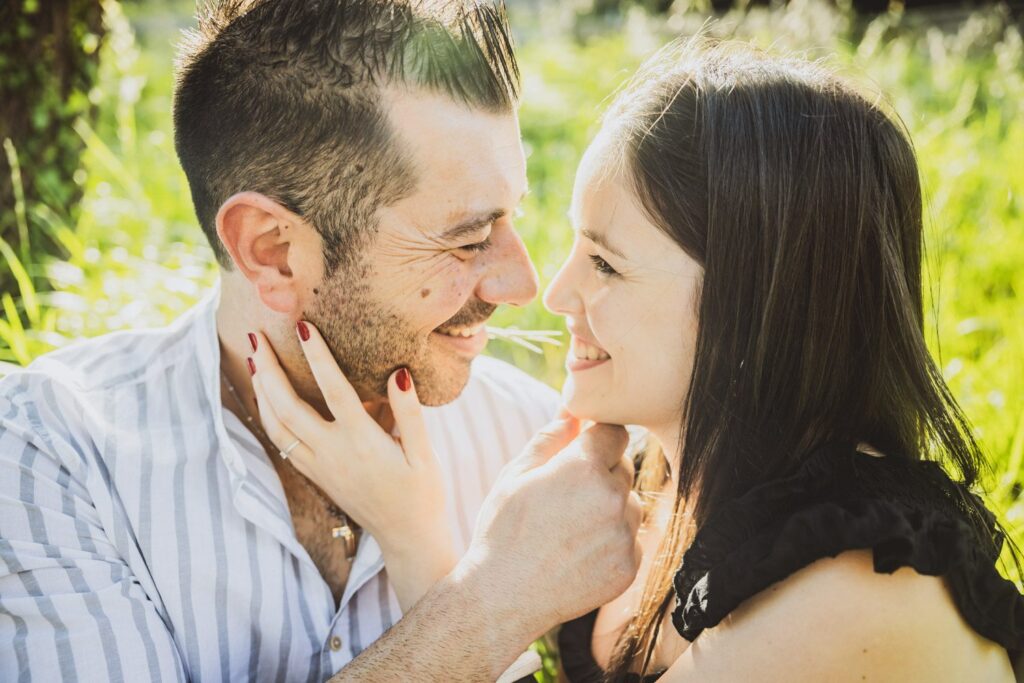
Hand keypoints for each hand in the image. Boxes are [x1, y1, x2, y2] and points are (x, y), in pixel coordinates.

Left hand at [248, 322, 455, 609]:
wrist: (407, 538)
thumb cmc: (422, 493)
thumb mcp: (424, 453)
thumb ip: (409, 412)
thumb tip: (398, 373)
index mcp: (362, 441)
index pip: (333, 389)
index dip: (317, 356)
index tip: (303, 327)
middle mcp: (333, 452)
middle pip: (288, 406)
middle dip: (269, 369)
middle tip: (255, 337)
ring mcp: (320, 466)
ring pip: (277, 425)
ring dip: (262, 392)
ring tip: (255, 361)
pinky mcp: (316, 476)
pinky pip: (282, 442)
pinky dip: (268, 416)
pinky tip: (266, 399)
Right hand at [462, 416, 642, 635]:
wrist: (503, 598)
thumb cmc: (502, 531)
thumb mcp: (515, 475)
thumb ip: (549, 438)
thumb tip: (572, 415)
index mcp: (583, 466)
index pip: (615, 432)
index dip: (598, 438)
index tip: (584, 450)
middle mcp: (612, 497)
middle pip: (624, 467)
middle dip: (602, 473)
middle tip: (567, 496)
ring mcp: (623, 535)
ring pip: (630, 505)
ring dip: (610, 508)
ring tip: (571, 527)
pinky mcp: (629, 566)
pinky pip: (631, 540)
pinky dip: (613, 542)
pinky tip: (579, 552)